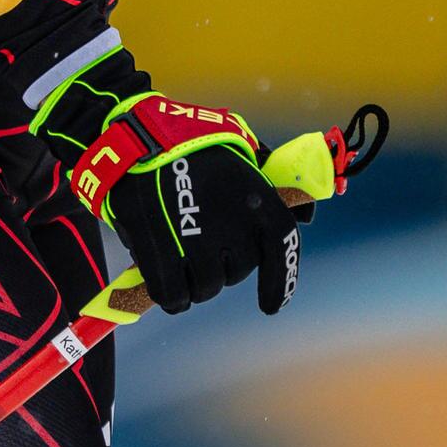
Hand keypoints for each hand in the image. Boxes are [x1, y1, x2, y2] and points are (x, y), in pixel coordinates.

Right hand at [33, 47, 302, 315]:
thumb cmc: (192, 145)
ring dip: (195, 283)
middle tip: (202, 246)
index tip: (270, 307)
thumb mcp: (243, 150)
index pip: (282, 248)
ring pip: (205, 288)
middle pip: (236, 272)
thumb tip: (308, 217)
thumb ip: (274, 183)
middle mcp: (234, 226)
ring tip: (180, 258)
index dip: (280, 283)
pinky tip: (168, 287)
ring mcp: (196, 243)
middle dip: (221, 268)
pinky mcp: (161, 254)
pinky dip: (172, 298)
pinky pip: (173, 296)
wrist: (138, 139)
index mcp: (257, 199)